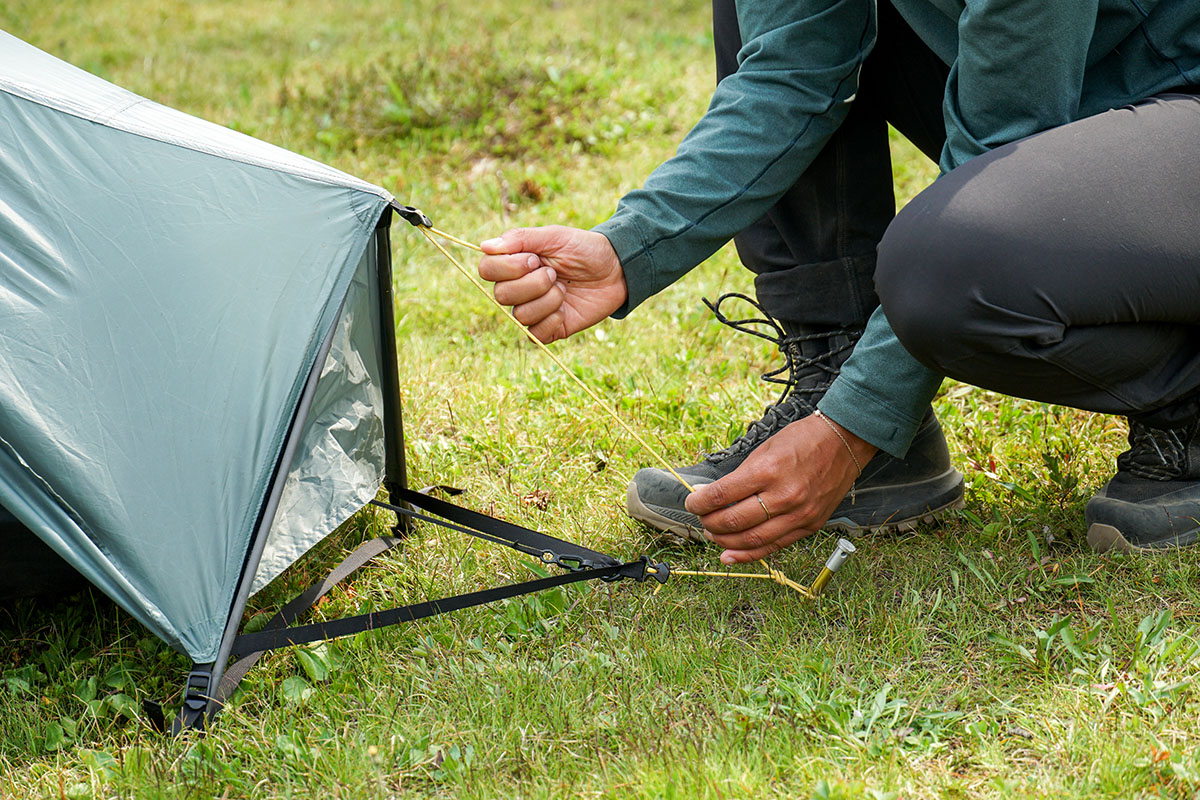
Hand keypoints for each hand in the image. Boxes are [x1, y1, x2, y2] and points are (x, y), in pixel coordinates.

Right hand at [478, 226, 627, 342]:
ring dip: (547, 299)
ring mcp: (533, 309)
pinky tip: (565, 309)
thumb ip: (519, 239)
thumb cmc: (584, 249)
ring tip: (564, 288)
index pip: (487, 269)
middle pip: (501, 295)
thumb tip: (483, 246)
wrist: (616, 270)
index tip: (534, 258)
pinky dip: (552, 320)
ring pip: (520, 314)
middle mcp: (519, 288)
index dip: (508, 267)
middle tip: (555, 273)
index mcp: (515, 263)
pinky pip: (534, 334)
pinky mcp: (549, 328)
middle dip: (533, 283)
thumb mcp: (554, 236)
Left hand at [684, 414, 877, 563]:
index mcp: (768, 471)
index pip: (722, 495)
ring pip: (752, 539)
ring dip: (724, 541)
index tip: (692, 502)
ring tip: (712, 535)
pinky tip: (730, 556)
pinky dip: (749, 555)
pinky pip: (774, 547)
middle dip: (709, 522)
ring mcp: (798, 514)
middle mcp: (783, 495)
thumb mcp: (766, 449)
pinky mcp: (810, 525)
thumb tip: (710, 495)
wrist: (844, 442)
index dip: (700, 502)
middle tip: (701, 518)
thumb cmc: (803, 440)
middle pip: (733, 521)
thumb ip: (740, 476)